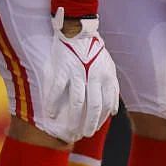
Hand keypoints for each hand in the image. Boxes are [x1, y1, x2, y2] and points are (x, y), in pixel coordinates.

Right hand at [40, 13, 117, 142]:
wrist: (79, 30)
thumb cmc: (94, 51)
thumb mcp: (109, 67)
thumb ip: (112, 88)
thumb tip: (114, 111)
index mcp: (107, 76)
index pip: (107, 104)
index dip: (101, 120)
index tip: (95, 129)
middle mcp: (94, 76)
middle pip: (94, 107)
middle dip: (89, 124)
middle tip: (84, 135)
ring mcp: (78, 73)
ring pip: (78, 102)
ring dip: (74, 119)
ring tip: (70, 130)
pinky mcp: (63, 68)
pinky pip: (58, 90)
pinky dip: (53, 104)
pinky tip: (51, 114)